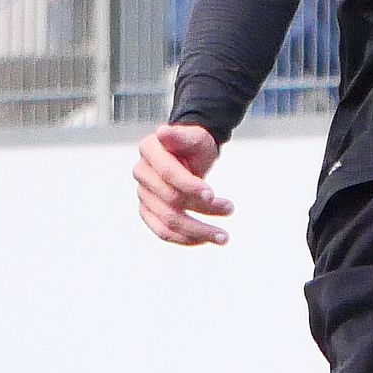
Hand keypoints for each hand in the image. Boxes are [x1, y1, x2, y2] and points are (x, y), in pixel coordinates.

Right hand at [132, 123, 233, 245]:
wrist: (189, 153)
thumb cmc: (195, 144)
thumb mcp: (195, 136)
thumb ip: (181, 135)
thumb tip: (163, 132)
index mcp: (149, 150)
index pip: (169, 174)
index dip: (190, 185)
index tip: (213, 195)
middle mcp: (141, 173)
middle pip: (171, 201)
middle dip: (203, 208)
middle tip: (231, 209)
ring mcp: (143, 194)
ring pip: (167, 222)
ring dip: (197, 231)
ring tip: (223, 236)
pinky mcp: (148, 210)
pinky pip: (162, 231)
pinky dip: (184, 239)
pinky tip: (206, 240)